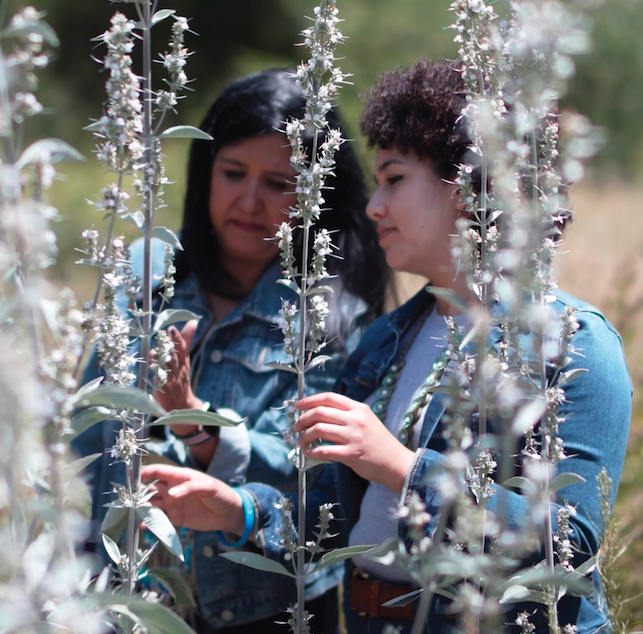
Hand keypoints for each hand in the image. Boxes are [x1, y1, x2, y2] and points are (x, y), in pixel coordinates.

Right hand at [141, 464, 244, 533]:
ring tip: (136, 513)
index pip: (159, 472)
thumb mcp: (208, 486)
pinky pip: (160, 519)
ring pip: (153, 505)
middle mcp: (173, 489)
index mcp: (181, 476)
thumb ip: (190, 488)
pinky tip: (143, 526)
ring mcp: (173, 504)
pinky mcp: (176, 518)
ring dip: (144, 508)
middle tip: (130, 500)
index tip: (132, 476)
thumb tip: (171, 494)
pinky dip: (150, 522)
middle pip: (152, 489)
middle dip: (140, 493)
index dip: (146, 472)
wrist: (230, 514)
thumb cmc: (221, 494)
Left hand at [154, 320, 202, 433]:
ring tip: (156, 349)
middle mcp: (178, 370)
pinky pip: (160, 381)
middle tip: (166, 334)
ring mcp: (171, 380)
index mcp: (183, 362)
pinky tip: (152, 365)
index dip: (177, 338)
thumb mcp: (184, 359)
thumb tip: (193, 321)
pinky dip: (156, 373)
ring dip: (162, 359)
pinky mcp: (164, 389)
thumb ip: (186, 340)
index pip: (182, 348)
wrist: (181, 405)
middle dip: (171, 346)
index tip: (171, 328)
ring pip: (168, 368)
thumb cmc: (180, 377)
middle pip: (175, 357)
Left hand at [295, 392, 415, 492]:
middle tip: (296, 427)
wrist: (396, 462)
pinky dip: (312, 452)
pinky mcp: (351, 454)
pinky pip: (324, 450)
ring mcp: (353, 436)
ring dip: (304, 436)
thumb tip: (320, 415)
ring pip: (318, 429)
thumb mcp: (366, 420)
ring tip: (301, 442)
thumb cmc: (379, 443)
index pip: (329, 397)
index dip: (310, 400)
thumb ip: (347, 415)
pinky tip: (309, 454)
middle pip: (320, 412)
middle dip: (303, 419)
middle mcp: (355, 419)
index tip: (298, 405)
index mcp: (358, 408)